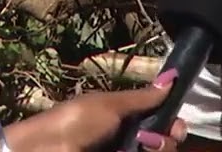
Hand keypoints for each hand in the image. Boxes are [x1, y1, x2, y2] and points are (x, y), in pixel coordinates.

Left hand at [61, 69, 187, 151]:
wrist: (45, 150)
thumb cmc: (76, 122)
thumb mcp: (110, 105)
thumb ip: (143, 97)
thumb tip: (172, 76)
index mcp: (127, 120)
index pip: (162, 123)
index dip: (173, 124)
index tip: (176, 127)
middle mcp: (129, 141)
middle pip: (164, 144)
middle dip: (167, 141)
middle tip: (152, 141)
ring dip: (157, 149)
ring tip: (139, 149)